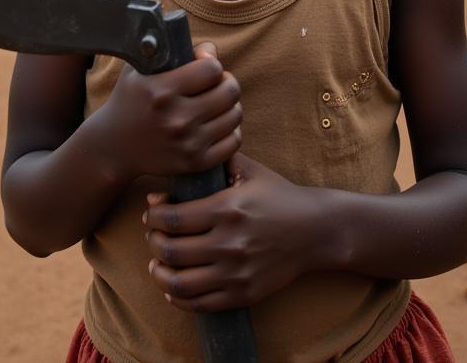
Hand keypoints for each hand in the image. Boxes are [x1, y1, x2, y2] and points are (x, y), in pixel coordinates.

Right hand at [100, 42, 241, 180]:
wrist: (112, 146)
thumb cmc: (130, 100)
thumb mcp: (140, 69)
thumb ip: (174, 51)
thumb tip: (211, 49)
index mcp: (161, 90)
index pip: (212, 69)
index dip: (212, 64)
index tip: (204, 66)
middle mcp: (176, 118)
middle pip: (229, 91)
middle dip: (226, 82)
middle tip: (217, 84)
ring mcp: (187, 143)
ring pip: (234, 115)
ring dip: (230, 106)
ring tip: (217, 103)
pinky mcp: (194, 163)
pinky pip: (233, 142)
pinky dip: (231, 131)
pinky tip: (217, 125)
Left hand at [144, 153, 317, 311]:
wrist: (315, 231)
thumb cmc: (278, 196)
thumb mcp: (249, 170)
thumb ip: (214, 163)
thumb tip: (175, 171)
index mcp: (227, 208)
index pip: (173, 219)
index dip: (154, 217)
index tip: (151, 213)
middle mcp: (229, 243)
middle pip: (171, 251)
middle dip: (153, 242)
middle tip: (153, 235)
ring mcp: (236, 273)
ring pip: (179, 283)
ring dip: (159, 273)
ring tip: (156, 264)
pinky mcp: (244, 294)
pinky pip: (199, 304)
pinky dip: (177, 297)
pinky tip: (173, 286)